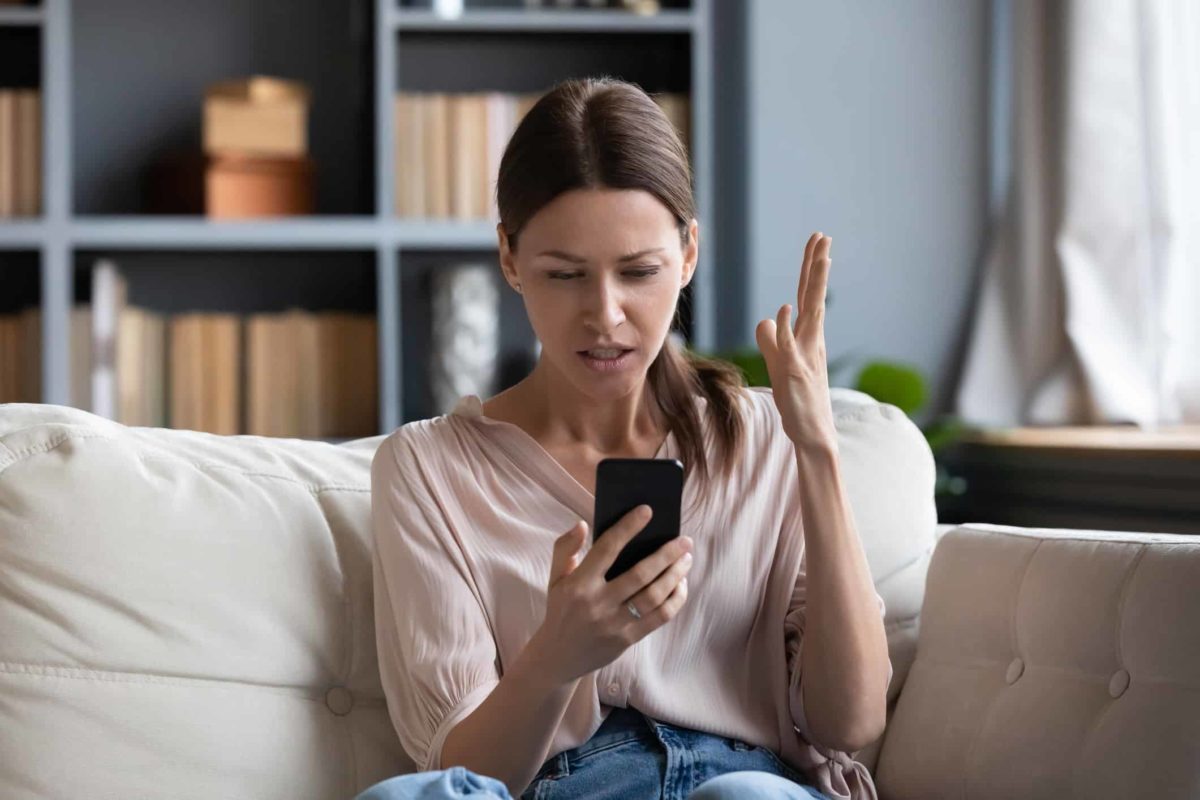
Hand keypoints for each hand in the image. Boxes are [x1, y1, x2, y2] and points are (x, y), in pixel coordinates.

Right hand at [530, 506, 693, 685]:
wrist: (558, 657)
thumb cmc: (561, 609)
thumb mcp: (554, 578)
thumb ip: (565, 548)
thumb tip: (583, 524)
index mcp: (579, 584)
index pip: (607, 549)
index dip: (628, 527)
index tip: (647, 511)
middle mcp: (597, 603)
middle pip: (640, 574)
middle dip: (667, 554)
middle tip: (685, 540)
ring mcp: (614, 624)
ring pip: (654, 596)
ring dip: (675, 575)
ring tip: (686, 559)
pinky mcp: (627, 639)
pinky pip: (659, 617)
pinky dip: (675, 599)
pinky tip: (680, 585)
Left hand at [754, 232, 838, 450]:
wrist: (812, 433)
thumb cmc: (798, 400)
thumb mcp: (779, 363)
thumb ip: (772, 340)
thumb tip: (767, 318)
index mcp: (808, 337)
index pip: (808, 296)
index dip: (811, 269)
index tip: (818, 243)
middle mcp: (811, 341)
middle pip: (814, 296)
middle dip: (817, 266)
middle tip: (823, 237)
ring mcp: (805, 355)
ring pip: (811, 313)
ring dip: (814, 285)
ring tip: (820, 257)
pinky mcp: (795, 373)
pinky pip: (790, 347)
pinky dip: (789, 327)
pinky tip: (786, 309)